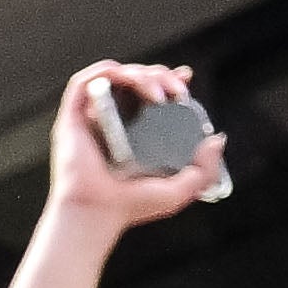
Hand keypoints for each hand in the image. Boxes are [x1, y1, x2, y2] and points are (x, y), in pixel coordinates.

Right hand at [44, 61, 224, 240]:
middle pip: (136, 79)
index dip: (167, 78)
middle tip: (177, 93)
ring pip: (115, 75)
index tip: (184, 80)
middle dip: (161, 75)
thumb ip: (205, 169)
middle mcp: (111, 123)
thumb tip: (216, 139)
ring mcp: (90, 120)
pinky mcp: (71, 120)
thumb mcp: (181, 190)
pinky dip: (107, 72)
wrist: (98, 215)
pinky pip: (84, 82)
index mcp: (132, 134)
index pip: (149, 93)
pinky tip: (129, 80)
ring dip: (141, 73)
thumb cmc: (130, 208)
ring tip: (158, 93)